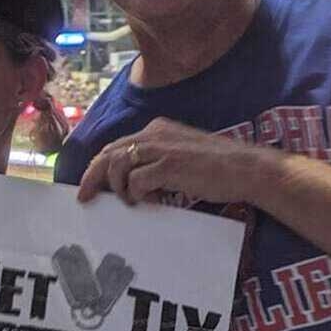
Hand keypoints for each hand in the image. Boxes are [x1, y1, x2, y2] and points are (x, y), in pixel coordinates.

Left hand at [78, 116, 279, 205]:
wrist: (245, 168)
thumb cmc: (218, 167)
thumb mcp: (181, 155)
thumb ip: (158, 161)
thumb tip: (134, 182)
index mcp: (158, 129)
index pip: (117, 144)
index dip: (99, 165)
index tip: (89, 185)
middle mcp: (155, 134)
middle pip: (109, 152)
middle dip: (93, 176)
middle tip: (84, 197)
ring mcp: (161, 148)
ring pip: (118, 165)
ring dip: (119, 188)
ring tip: (131, 201)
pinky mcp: (169, 165)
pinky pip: (137, 182)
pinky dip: (138, 195)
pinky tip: (153, 201)